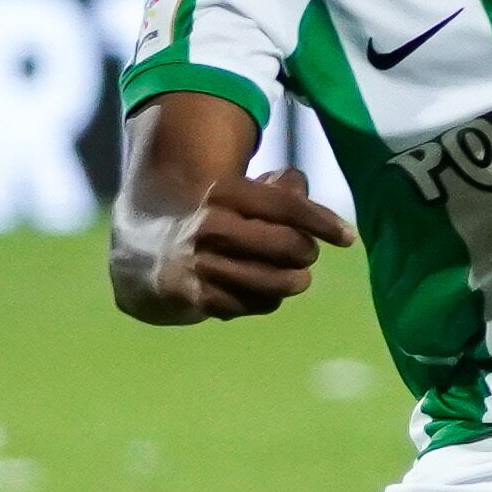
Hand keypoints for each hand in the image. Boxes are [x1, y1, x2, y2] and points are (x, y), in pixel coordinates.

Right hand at [146, 167, 353, 319]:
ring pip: (277, 282)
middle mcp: (210, 226)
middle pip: (287, 246)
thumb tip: (304, 190)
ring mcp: (203, 265)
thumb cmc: (208, 217)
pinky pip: (257, 305)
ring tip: (294, 277)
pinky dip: (268, 300)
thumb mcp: (237, 191)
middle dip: (306, 252)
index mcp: (222, 192)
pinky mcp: (200, 298)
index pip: (285, 206)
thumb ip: (278, 186)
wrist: (143, 251)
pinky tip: (262, 292)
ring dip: (294, 281)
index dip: (322, 222)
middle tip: (306, 253)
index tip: (348, 238)